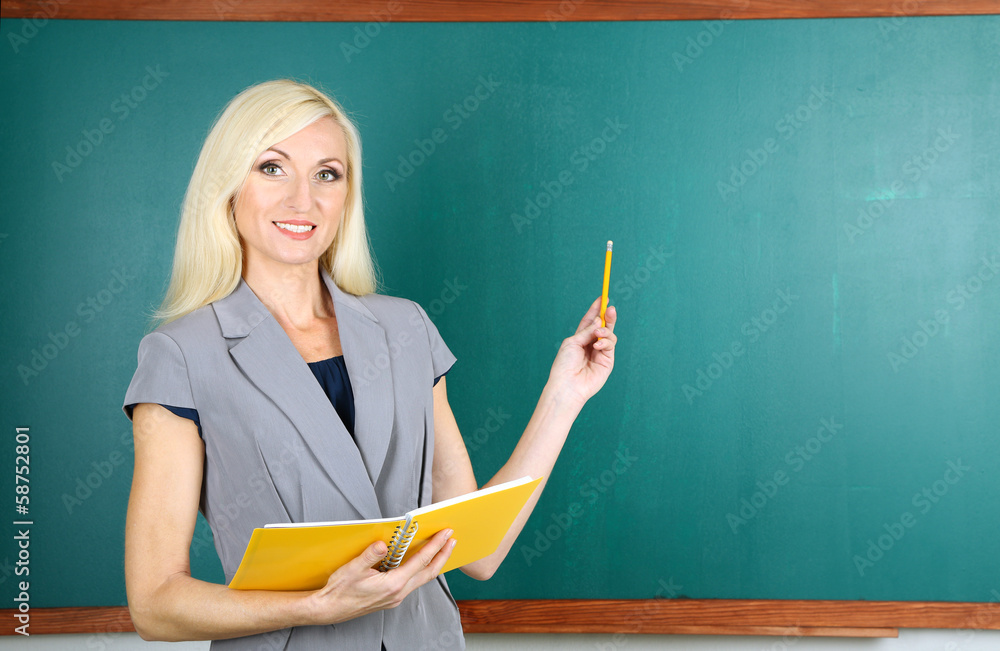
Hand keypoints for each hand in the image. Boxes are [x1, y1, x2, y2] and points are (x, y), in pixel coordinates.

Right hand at [305, 528, 455, 624]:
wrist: (329, 609)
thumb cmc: (339, 591)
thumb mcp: (352, 569)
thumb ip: (369, 555)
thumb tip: (383, 544)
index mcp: (392, 584)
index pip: (420, 561)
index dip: (436, 546)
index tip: (446, 534)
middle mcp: (398, 593)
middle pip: (429, 572)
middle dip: (443, 555)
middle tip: (452, 540)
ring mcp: (395, 597)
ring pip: (422, 579)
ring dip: (434, 563)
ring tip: (441, 549)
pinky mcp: (391, 598)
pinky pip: (413, 582)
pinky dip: (421, 570)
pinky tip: (420, 563)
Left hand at [547, 298, 616, 406]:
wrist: (568, 384)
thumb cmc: (565, 364)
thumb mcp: (573, 342)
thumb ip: (587, 331)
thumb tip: (599, 320)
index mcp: (580, 338)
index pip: (590, 321)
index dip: (596, 309)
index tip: (603, 297)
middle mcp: (591, 344)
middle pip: (603, 326)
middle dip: (608, 316)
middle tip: (610, 308)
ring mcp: (600, 353)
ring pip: (609, 335)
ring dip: (605, 330)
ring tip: (598, 333)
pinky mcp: (607, 361)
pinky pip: (610, 345)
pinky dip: (605, 342)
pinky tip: (597, 345)